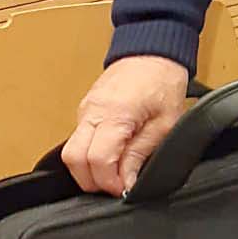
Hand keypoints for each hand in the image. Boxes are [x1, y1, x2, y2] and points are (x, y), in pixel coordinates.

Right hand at [62, 56, 189, 195]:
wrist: (154, 49)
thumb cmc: (163, 81)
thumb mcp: (165, 124)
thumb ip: (140, 155)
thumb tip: (125, 184)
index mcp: (114, 113)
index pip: (96, 160)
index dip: (108, 182)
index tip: (124, 190)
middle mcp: (92, 110)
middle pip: (73, 159)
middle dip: (93, 181)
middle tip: (118, 185)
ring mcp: (84, 109)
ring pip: (72, 151)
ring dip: (90, 169)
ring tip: (117, 170)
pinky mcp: (85, 109)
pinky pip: (79, 139)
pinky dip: (91, 154)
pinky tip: (112, 155)